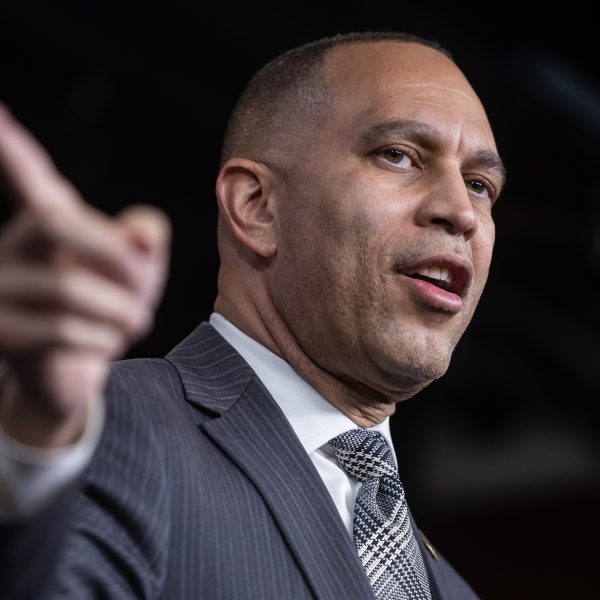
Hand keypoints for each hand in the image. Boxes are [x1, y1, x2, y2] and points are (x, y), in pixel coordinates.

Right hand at [0, 103, 169, 447]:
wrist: (78, 371)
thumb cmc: (111, 307)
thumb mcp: (140, 270)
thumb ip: (146, 239)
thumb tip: (140, 234)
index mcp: (47, 220)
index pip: (26, 175)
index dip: (12, 147)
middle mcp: (11, 245)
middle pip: (55, 222)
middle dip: (116, 257)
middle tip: (147, 286)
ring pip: (66, 288)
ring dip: (120, 311)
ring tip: (135, 322)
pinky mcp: (0, 333)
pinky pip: (60, 330)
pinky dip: (102, 339)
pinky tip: (107, 342)